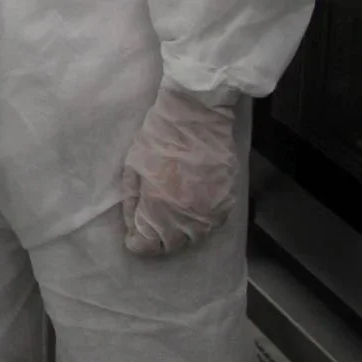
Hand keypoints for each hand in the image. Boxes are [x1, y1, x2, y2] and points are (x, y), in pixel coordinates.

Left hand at [122, 87, 238, 255]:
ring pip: (195, 237)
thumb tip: (134, 227)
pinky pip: (212, 223)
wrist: (198, 116)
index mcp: (161, 205)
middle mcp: (189, 213)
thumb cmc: (158, 137)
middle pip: (173, 245)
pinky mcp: (228, 199)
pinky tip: (189, 213)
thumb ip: (133, 202)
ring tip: (168, 222)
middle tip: (149, 229)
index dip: (138, 244)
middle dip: (157, 241)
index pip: (149, 245)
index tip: (133, 238)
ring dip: (179, 235)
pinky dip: (198, 224)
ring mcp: (212, 208)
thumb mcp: (133, 167)